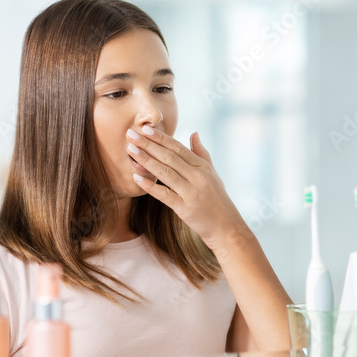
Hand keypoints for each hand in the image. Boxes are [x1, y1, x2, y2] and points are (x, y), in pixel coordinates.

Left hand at [126, 128, 244, 248]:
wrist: (226, 228)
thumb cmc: (218, 200)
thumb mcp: (213, 174)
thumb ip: (202, 153)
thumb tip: (194, 133)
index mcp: (203, 167)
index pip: (178, 148)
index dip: (161, 138)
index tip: (145, 128)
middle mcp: (198, 177)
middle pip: (169, 157)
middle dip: (148, 144)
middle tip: (130, 134)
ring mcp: (192, 193)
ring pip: (165, 173)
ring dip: (146, 160)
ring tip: (131, 150)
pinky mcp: (186, 208)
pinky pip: (164, 195)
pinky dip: (150, 186)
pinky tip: (136, 178)